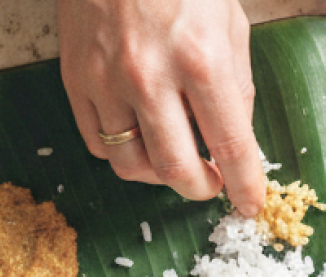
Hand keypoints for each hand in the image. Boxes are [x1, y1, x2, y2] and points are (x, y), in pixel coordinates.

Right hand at [56, 0, 267, 215]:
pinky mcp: (74, 81)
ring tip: (175, 159)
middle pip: (177, 170)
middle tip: (210, 183)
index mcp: (201, 60)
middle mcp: (150, 77)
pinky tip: (140, 137)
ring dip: (160, 176)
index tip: (251, 204)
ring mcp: (106, 82)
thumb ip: (237, 85)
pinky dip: (123, 154)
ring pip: (132, 166)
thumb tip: (237, 140)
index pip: (230, 145)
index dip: (245, 185)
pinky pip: (98, 144)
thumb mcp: (229, 24)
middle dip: (200, 188)